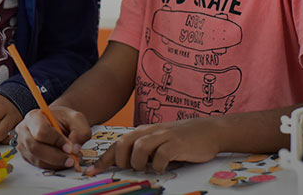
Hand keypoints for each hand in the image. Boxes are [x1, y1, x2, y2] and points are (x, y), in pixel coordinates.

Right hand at [14, 106, 91, 169]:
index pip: (41, 131)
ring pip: (38, 159)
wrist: (58, 122)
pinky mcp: (28, 156)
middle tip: (71, 159)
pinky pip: (39, 165)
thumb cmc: (63, 119)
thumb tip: (75, 148)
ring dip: (56, 163)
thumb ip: (80, 131)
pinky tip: (62, 160)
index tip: (70, 147)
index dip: (56, 141)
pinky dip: (53, 166)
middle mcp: (25, 130)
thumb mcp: (77, 119)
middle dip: (56, 156)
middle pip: (35, 147)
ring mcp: (24, 144)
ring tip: (70, 159)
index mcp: (33, 117)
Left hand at [86, 116, 223, 174]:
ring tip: (146, 168)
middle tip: (130, 169)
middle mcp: (151, 131)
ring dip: (138, 162)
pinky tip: (163, 168)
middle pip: (123, 143)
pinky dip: (158, 165)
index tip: (91, 172)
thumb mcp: (160, 141)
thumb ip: (144, 149)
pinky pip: (161, 155)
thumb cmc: (183, 139)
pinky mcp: (177, 143)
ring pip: (139, 147)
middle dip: (121, 160)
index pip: (117, 144)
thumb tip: (125, 165)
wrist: (211, 130)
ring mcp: (164, 136)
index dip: (103, 159)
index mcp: (143, 132)